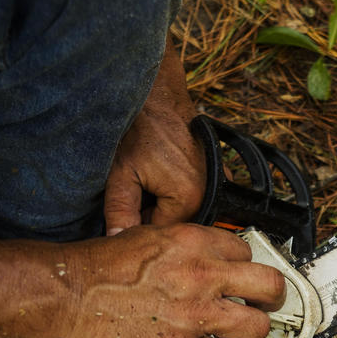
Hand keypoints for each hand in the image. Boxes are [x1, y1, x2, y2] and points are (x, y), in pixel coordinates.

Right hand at [63, 224, 285, 337]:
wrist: (68, 294)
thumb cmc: (100, 268)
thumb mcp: (151, 237)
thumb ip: (187, 248)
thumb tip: (210, 259)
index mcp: (194, 242)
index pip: (247, 253)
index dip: (244, 269)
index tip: (242, 279)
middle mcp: (203, 274)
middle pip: (270, 285)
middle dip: (271, 298)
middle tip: (264, 305)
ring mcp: (196, 313)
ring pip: (257, 326)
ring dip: (250, 331)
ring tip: (238, 331)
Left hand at [103, 38, 204, 235]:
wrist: (159, 96)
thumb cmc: (139, 129)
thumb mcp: (121, 174)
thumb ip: (120, 212)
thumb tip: (117, 241)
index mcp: (188, 199)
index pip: (162, 233)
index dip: (139, 223)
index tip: (126, 206)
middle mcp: (210, 194)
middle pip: (176, 224)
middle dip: (154, 214)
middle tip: (136, 187)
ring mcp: (218, 183)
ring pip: (185, 211)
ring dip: (165, 203)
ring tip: (149, 178)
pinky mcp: (219, 174)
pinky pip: (198, 196)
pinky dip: (179, 191)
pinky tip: (164, 173)